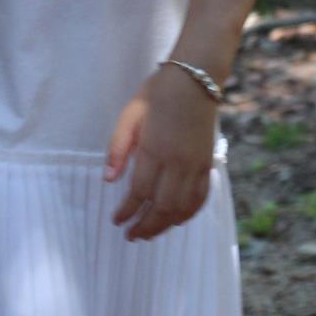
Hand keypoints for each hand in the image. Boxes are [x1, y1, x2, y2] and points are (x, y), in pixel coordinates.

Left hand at [105, 67, 218, 240]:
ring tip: (150, 233)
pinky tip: (177, 220)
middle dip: (145, 226)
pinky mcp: (208, 164)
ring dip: (165, 225)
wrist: (195, 79)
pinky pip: (201, 198)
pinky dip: (189, 213)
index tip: (116, 221)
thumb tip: (107, 179)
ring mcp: (196, 166)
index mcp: (154, 150)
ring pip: (182, 207)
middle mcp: (178, 163)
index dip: (127, 211)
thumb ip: (118, 148)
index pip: (139, 192)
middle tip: (131, 236)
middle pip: (162, 207)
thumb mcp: (129, 115)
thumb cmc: (157, 94)